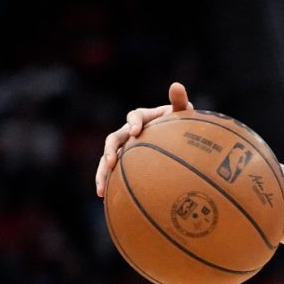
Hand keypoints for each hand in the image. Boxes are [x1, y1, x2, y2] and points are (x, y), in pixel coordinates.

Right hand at [95, 82, 192, 196]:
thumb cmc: (180, 124)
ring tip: (101, 189)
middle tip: (111, 162)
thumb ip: (179, 101)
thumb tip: (177, 85)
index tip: (136, 131)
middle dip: (110, 150)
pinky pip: (114, 171)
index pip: (134, 115)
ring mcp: (125, 147)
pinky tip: (106, 197)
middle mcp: (128, 131)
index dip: (134, 121)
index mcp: (142, 117)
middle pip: (113, 139)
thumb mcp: (182, 112)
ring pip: (107, 158)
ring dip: (102, 172)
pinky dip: (108, 182)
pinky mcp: (125, 161)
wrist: (176, 138)